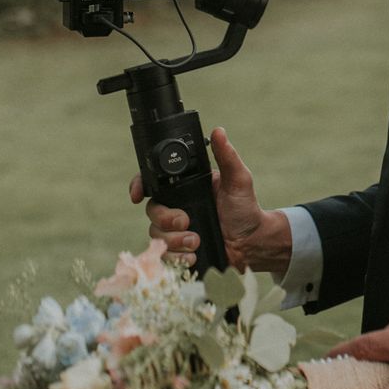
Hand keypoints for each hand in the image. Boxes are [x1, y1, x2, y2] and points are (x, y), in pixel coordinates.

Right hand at [125, 126, 291, 273]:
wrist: (252, 243)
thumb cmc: (245, 209)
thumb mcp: (238, 180)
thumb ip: (227, 157)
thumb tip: (219, 131)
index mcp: (185, 188)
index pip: (153, 183)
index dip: (138, 186)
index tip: (137, 195)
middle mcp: (176, 208)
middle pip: (152, 211)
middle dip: (166, 218)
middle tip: (186, 221)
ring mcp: (175, 231)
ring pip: (156, 235)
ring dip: (174, 240)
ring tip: (196, 241)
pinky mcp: (178, 252)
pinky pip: (164, 256)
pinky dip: (177, 257)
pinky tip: (193, 255)